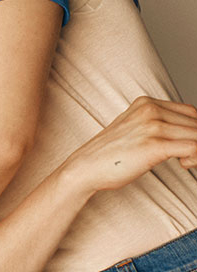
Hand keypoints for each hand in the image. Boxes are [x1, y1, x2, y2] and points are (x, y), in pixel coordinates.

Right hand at [60, 96, 196, 193]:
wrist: (85, 167)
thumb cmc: (110, 153)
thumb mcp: (134, 129)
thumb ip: (157, 124)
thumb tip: (187, 132)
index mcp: (145, 103)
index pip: (190, 112)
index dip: (194, 130)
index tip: (185, 146)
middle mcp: (150, 110)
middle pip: (196, 123)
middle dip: (196, 141)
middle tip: (186, 157)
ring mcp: (152, 126)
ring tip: (184, 162)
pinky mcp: (154, 145)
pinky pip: (194, 148)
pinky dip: (195, 158)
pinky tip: (183, 164)